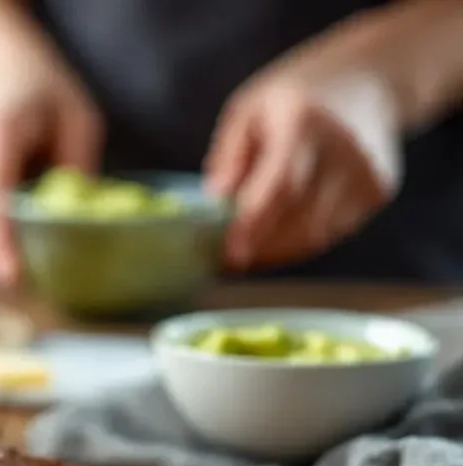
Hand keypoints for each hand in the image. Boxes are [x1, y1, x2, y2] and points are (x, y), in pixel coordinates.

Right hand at [0, 59, 103, 285]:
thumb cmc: (41, 88)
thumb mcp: (77, 119)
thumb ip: (77, 166)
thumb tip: (83, 222)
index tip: (10, 276)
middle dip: (0, 256)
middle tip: (30, 294)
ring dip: (1, 251)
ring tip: (28, 282)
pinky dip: (1, 238)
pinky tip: (22, 257)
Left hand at [206, 66, 400, 270]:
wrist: (372, 79)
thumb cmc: (297, 94)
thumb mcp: (250, 108)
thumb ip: (229, 153)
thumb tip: (214, 199)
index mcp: (304, 120)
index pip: (280, 185)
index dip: (254, 224)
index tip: (228, 253)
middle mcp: (343, 148)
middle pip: (299, 217)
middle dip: (259, 246)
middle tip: (228, 258)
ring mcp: (366, 172)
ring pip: (316, 234)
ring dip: (278, 249)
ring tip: (250, 247)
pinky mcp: (378, 191)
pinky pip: (332, 231)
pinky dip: (302, 239)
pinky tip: (282, 230)